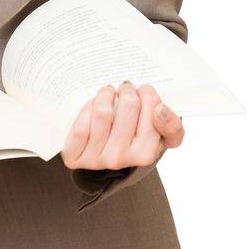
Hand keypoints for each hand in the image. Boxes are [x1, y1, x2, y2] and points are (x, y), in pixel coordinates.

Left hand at [61, 81, 184, 172]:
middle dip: (128, 89)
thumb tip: (160, 110)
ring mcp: (96, 160)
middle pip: (130, 104)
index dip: (148, 92)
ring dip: (107, 93)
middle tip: (126, 89)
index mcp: (146, 154)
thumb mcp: (163, 138)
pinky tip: (93, 106)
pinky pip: (81, 125)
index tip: (143, 91)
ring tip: (109, 92)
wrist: (107, 159)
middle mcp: (121, 159)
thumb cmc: (136, 142)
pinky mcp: (75, 157)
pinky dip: (87, 108)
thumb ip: (172, 126)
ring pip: (103, 111)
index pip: (154, 108)